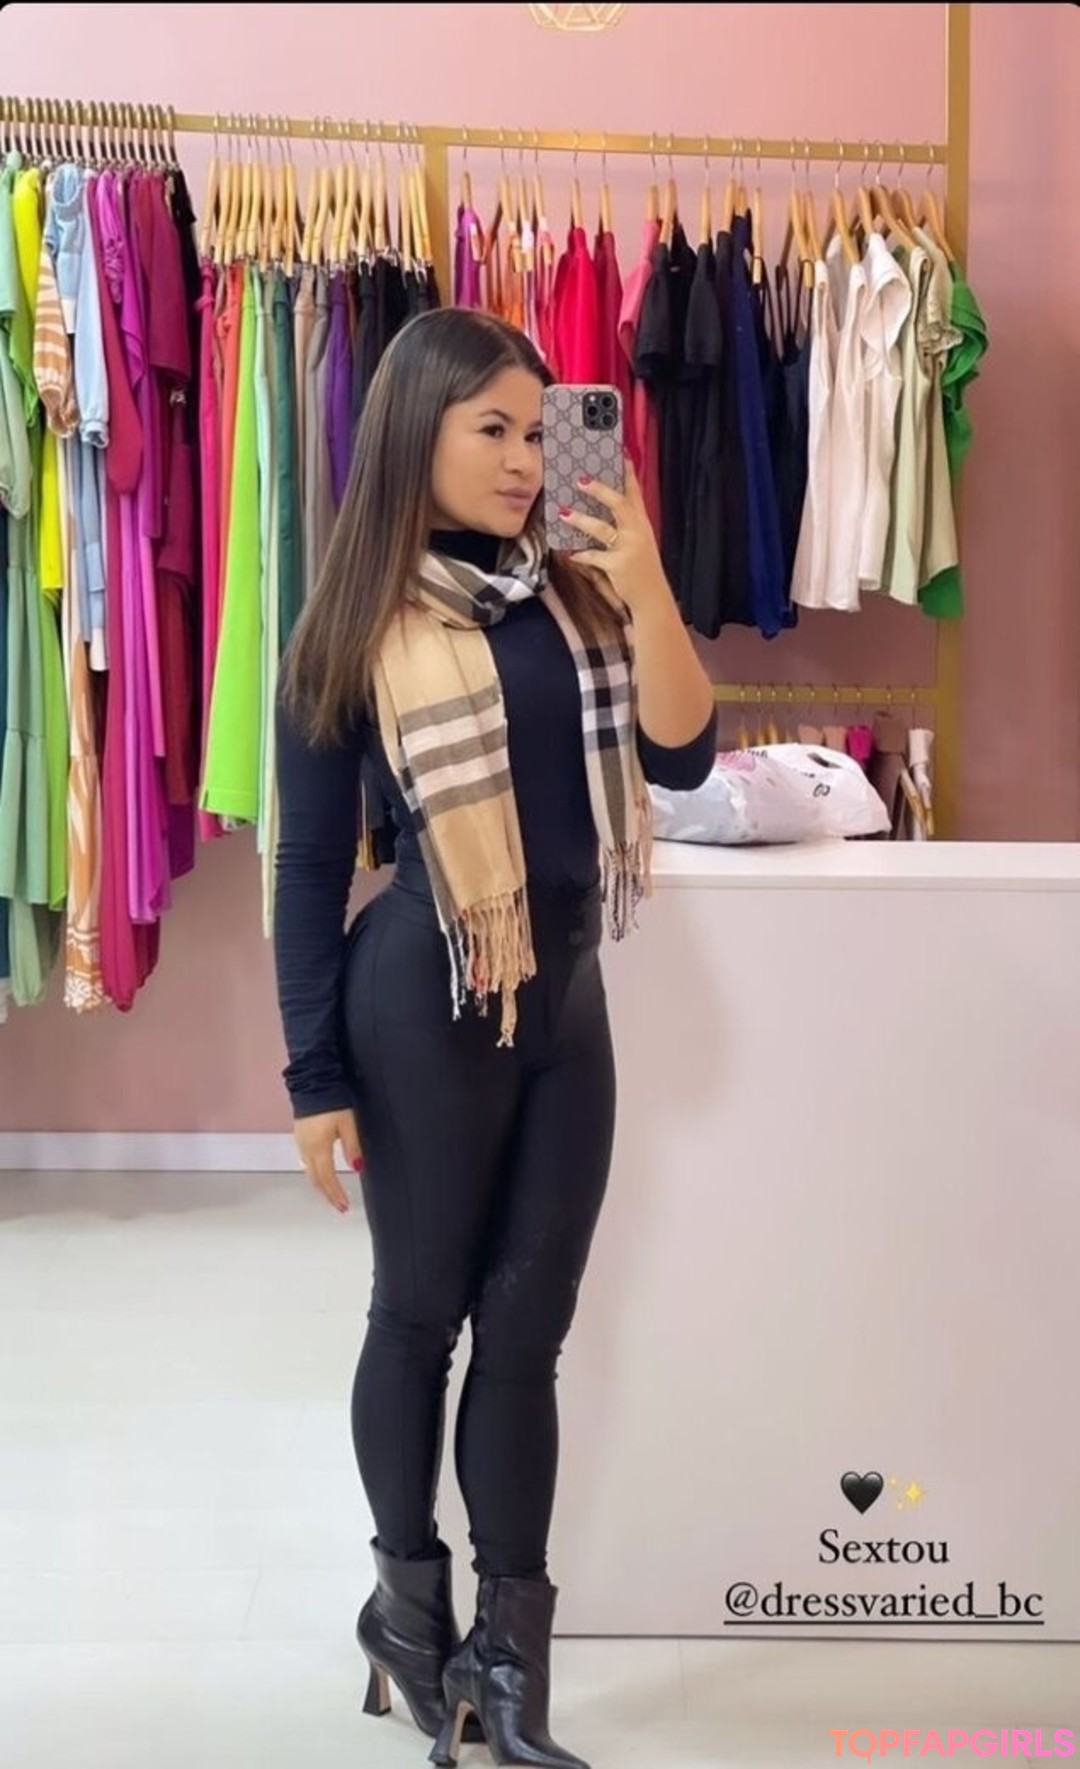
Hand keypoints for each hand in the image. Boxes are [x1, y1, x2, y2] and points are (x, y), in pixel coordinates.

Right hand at [294, 1108, 362, 1213]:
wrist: (313, 1082)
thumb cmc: (331, 1099)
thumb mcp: (348, 1124)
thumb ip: (353, 1147)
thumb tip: (357, 1167)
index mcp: (318, 1147)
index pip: (327, 1179)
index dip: (335, 1195)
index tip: (343, 1206)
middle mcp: (306, 1148)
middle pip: (315, 1179)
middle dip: (327, 1194)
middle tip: (339, 1204)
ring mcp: (301, 1142)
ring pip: (309, 1171)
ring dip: (320, 1184)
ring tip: (332, 1192)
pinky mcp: (300, 1136)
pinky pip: (306, 1161)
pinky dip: (315, 1172)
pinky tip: (322, 1172)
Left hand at [556, 456, 669, 614]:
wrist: (652, 595)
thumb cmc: (642, 566)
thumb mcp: (639, 540)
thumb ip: (625, 524)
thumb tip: (602, 509)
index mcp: (642, 522)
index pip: (635, 492)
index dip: (628, 472)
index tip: (621, 453)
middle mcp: (637, 531)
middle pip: (618, 504)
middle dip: (599, 490)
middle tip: (580, 479)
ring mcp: (628, 548)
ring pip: (601, 529)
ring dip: (581, 519)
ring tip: (564, 512)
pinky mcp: (617, 565)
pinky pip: (594, 556)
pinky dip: (581, 554)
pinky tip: (571, 553)